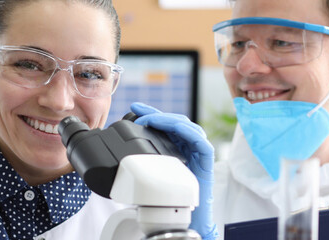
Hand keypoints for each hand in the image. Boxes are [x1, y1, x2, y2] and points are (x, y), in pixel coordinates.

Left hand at [130, 102, 217, 239]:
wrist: (187, 214)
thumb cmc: (171, 195)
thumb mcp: (153, 171)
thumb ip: (145, 158)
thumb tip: (122, 150)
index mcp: (177, 146)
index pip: (165, 124)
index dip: (151, 113)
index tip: (134, 108)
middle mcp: (188, 145)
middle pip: (174, 121)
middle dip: (155, 113)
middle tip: (137, 111)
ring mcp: (198, 149)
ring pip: (185, 125)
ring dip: (167, 119)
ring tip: (150, 119)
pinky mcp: (206, 157)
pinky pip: (198, 139)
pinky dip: (185, 131)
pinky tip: (173, 127)